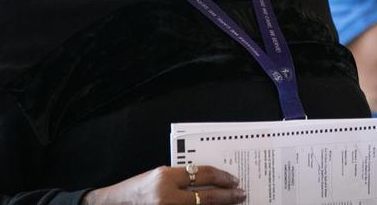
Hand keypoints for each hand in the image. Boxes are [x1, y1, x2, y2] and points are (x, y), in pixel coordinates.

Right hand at [83, 165, 245, 204]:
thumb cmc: (135, 189)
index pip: (201, 174)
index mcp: (165, 177)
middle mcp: (166, 196)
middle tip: (240, 194)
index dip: (221, 177)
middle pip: (206, 197)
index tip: (233, 179)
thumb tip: (209, 180)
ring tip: (232, 203)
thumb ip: (181, 178)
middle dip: (227, 196)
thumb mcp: (158, 176)